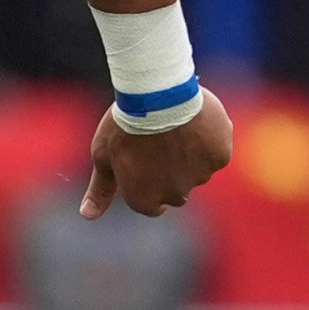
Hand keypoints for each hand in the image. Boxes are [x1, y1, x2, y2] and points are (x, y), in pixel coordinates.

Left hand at [81, 89, 232, 218]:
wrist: (156, 93)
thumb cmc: (124, 123)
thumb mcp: (103, 155)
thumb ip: (100, 189)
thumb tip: (88, 215)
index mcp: (145, 200)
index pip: (152, 205)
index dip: (148, 182)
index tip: (146, 162)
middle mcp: (175, 195)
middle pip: (177, 191)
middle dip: (170, 172)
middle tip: (160, 142)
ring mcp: (200, 177)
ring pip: (198, 171)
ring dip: (190, 155)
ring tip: (177, 127)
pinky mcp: (220, 157)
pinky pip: (216, 153)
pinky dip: (209, 141)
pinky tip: (196, 122)